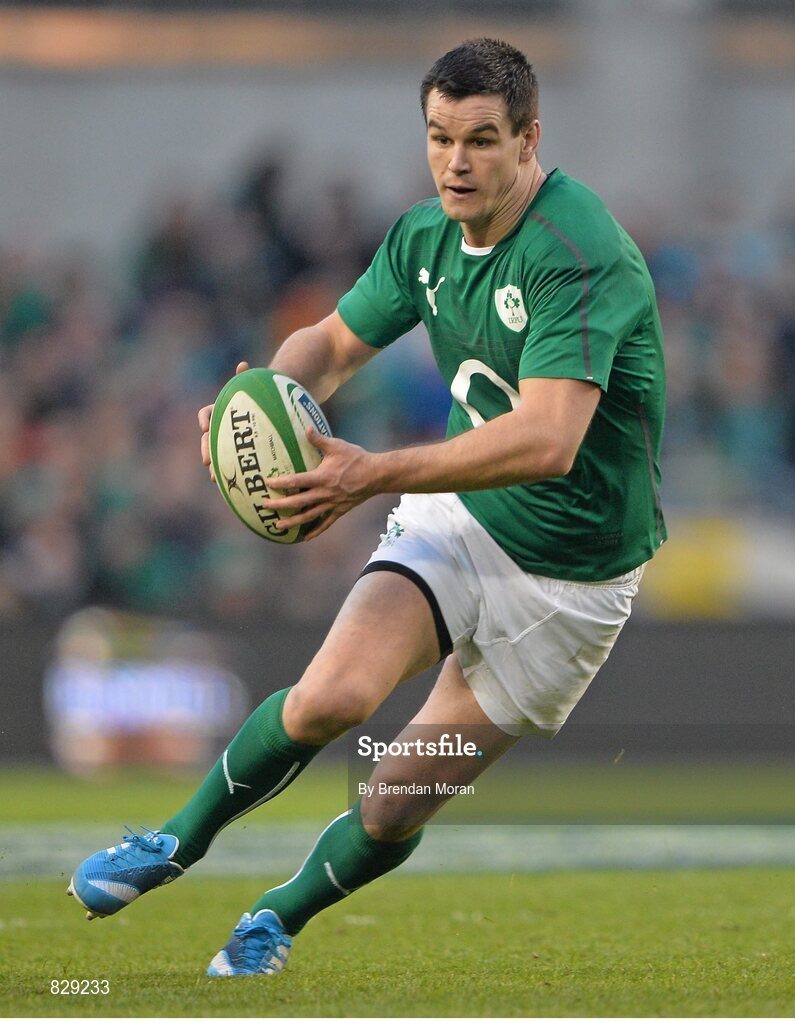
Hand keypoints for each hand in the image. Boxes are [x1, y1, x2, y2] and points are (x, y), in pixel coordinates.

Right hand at [199, 361, 249, 481]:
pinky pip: (231, 465)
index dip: (204, 421)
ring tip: (216, 477)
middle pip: (208, 440)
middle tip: (207, 461)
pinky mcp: (237, 453)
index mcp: (221, 411)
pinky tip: (236, 486)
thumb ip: (247, 378)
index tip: (205, 428)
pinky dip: (230, 475)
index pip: (206, 414)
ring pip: (216, 456)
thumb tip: (243, 364)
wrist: (271, 408)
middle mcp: (220, 427)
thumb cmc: (261, 396)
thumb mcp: (256, 387)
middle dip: (206, 451)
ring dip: (215, 467)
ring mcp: (227, 442)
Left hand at [263, 428, 378, 539]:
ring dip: (292, 522)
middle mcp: (324, 493)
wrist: (376, 475)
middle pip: (298, 502)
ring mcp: (332, 504)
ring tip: (278, 526)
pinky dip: (315, 531)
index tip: (267, 483)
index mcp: (322, 477)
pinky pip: (325, 523)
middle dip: (280, 505)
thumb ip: (319, 439)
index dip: (280, 482)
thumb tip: (306, 428)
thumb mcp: (337, 446)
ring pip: (308, 516)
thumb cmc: (356, 458)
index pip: (296, 481)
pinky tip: (305, 537)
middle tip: (264, 506)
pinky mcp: (339, 510)